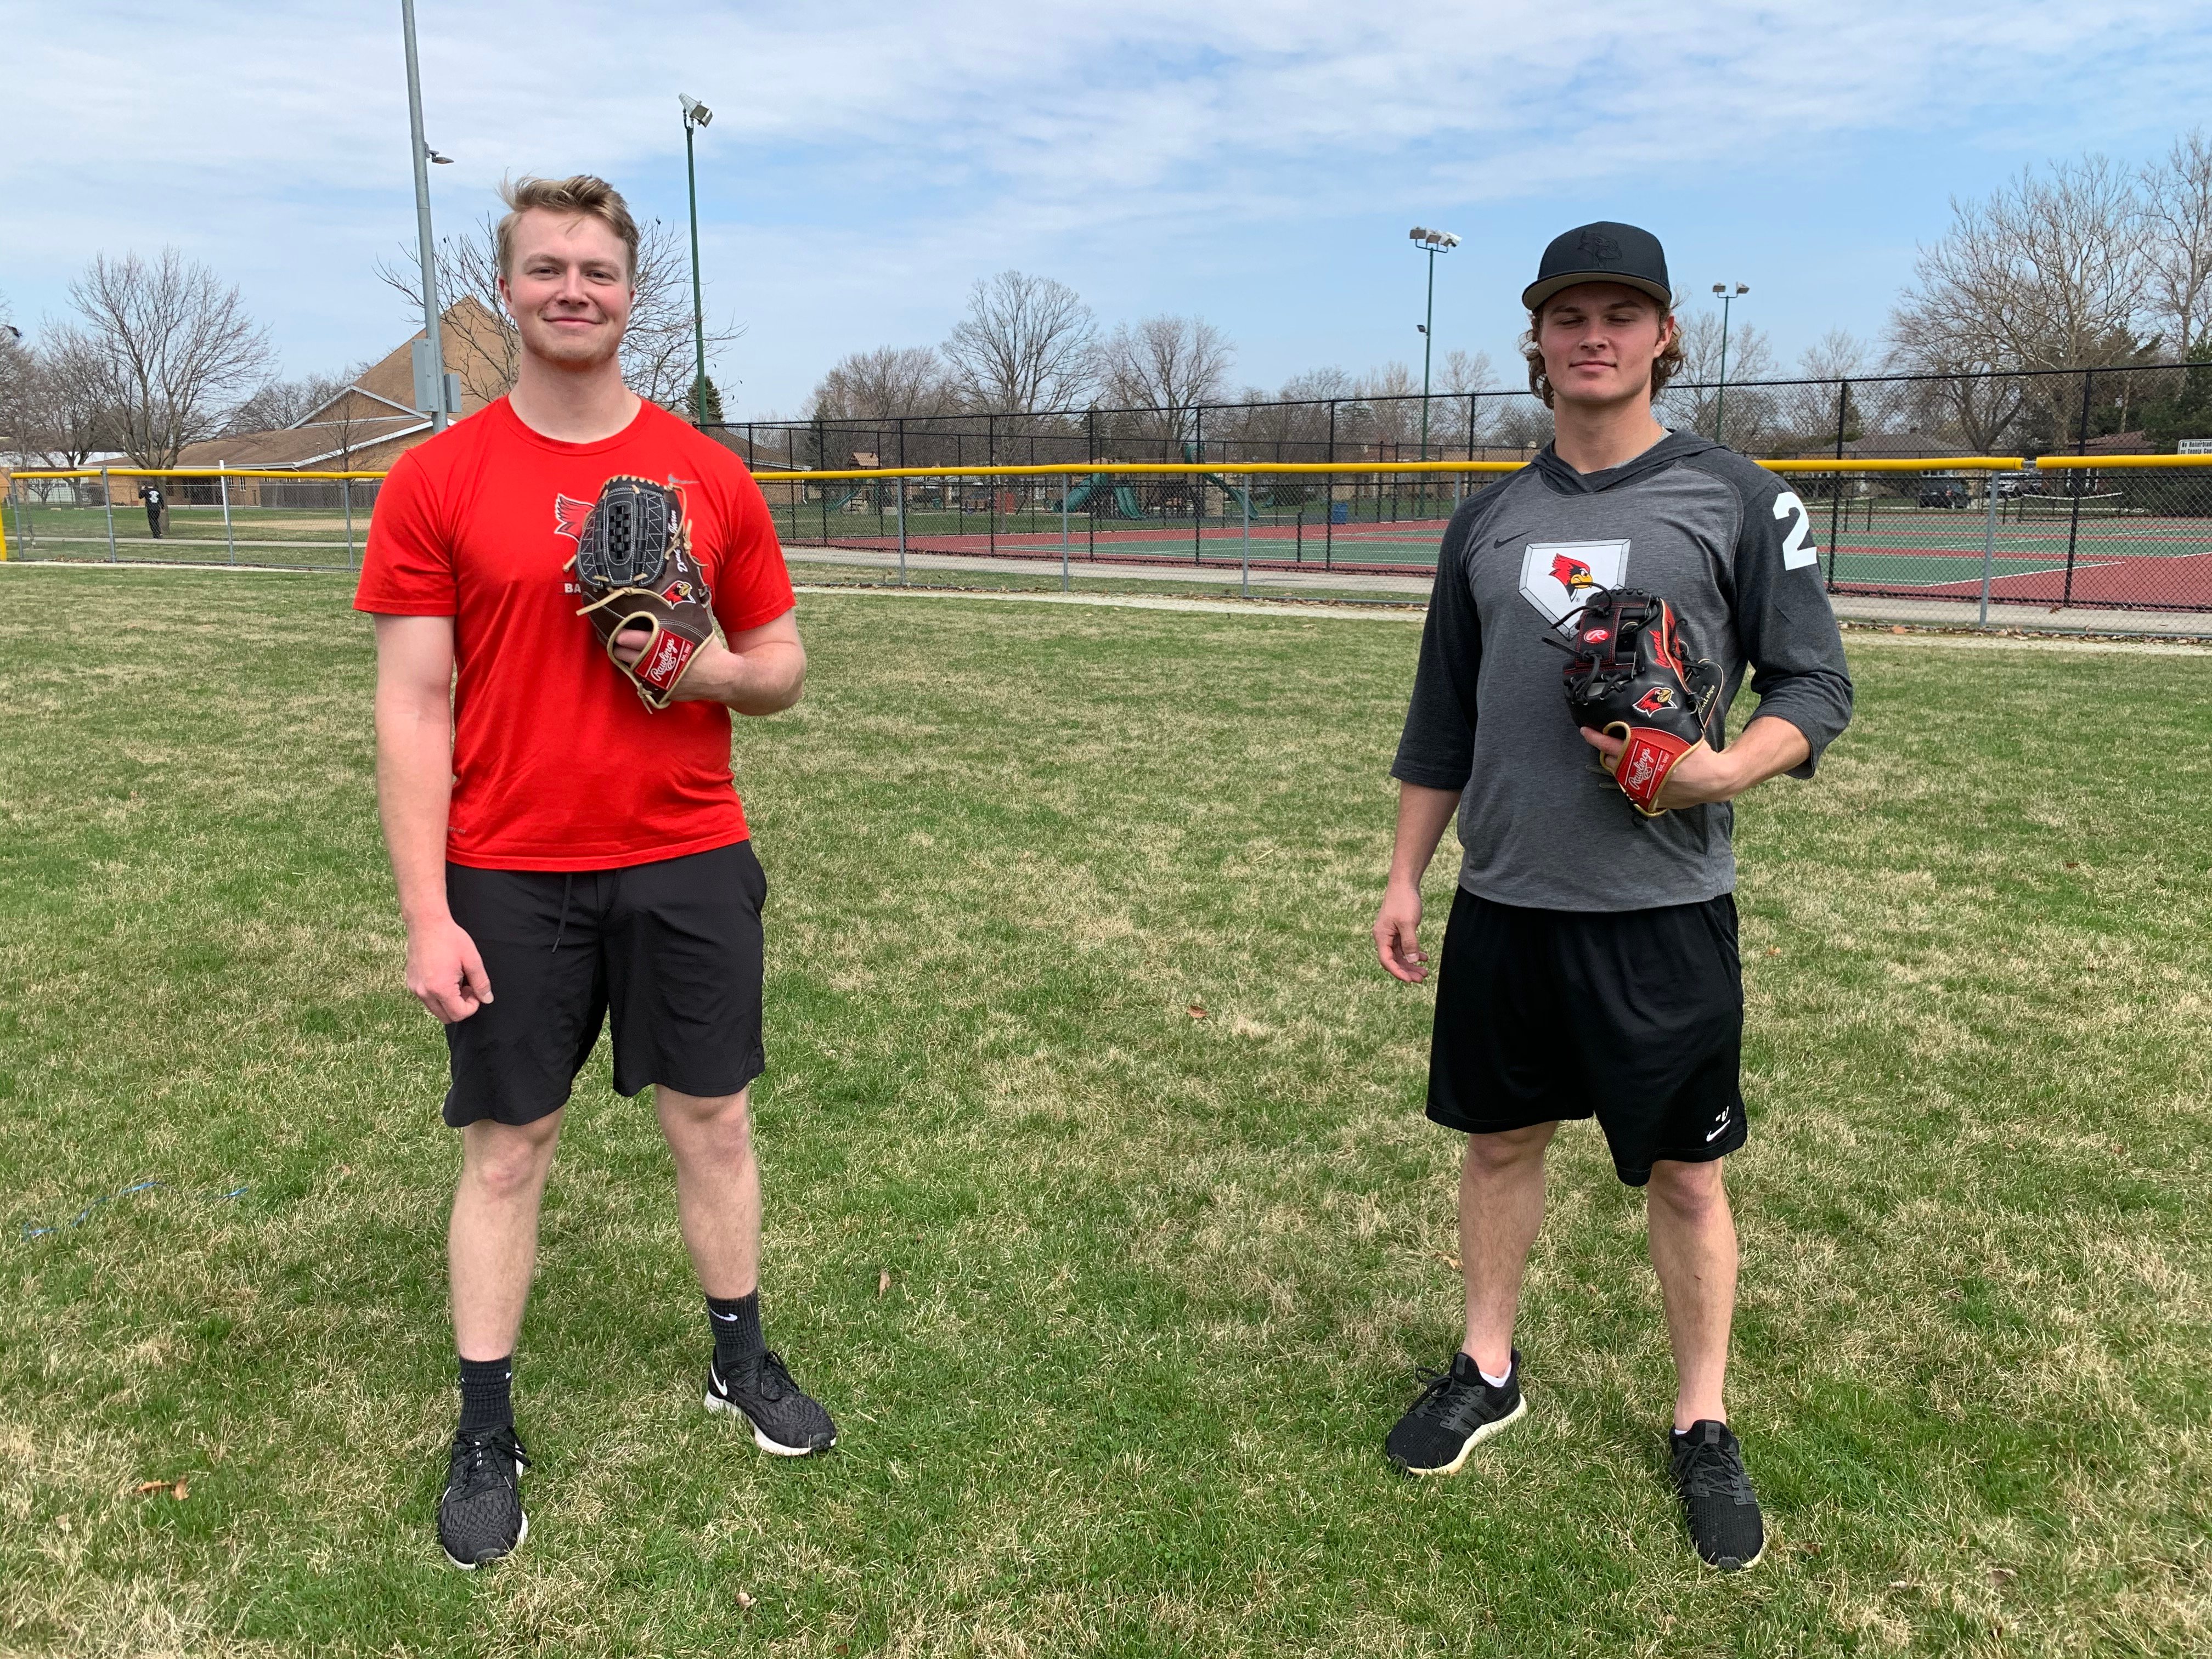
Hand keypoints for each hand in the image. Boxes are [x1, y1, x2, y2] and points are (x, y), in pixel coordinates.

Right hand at [404, 914, 493, 1022]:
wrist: (426, 923)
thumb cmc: (450, 938)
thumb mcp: (472, 959)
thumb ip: (481, 983)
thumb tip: (487, 999)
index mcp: (440, 988)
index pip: (458, 1014)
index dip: (472, 1006)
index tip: (475, 991)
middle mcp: (424, 992)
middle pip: (446, 1017)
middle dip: (460, 1007)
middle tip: (467, 987)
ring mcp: (415, 988)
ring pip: (436, 1010)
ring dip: (449, 1002)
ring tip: (456, 980)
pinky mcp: (411, 983)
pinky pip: (427, 1000)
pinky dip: (438, 996)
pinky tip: (444, 977)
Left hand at [610, 625, 734, 701]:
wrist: (723, 678)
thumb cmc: (710, 650)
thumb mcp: (697, 628)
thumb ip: (680, 616)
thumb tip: (678, 593)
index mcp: (662, 646)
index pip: (631, 639)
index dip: (621, 633)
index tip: (617, 628)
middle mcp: (655, 664)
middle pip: (624, 655)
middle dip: (619, 647)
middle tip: (618, 640)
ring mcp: (656, 680)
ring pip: (631, 669)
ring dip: (628, 660)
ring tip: (627, 651)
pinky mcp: (660, 692)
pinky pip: (643, 681)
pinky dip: (640, 673)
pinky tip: (643, 666)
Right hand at [1374, 880, 1428, 981]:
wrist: (1404, 883)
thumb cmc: (1404, 901)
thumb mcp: (1408, 923)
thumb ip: (1410, 943)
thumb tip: (1412, 960)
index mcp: (1381, 936)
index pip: (1387, 961)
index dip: (1398, 972)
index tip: (1410, 980)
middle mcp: (1384, 937)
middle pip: (1393, 960)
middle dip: (1407, 971)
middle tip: (1422, 979)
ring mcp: (1391, 934)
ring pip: (1400, 955)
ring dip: (1411, 964)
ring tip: (1425, 972)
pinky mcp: (1398, 930)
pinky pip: (1404, 947)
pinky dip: (1413, 953)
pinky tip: (1424, 957)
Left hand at [1578, 727, 1742, 808]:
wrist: (1715, 781)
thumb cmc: (1698, 755)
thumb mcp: (1677, 736)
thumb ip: (1657, 731)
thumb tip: (1646, 714)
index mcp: (1646, 757)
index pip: (1613, 746)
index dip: (1597, 738)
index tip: (1585, 730)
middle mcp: (1641, 776)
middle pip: (1612, 762)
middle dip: (1608, 752)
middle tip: (1609, 740)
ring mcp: (1644, 790)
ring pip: (1621, 776)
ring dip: (1619, 765)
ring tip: (1624, 754)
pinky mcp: (1651, 800)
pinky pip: (1634, 787)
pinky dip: (1633, 777)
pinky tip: (1640, 769)